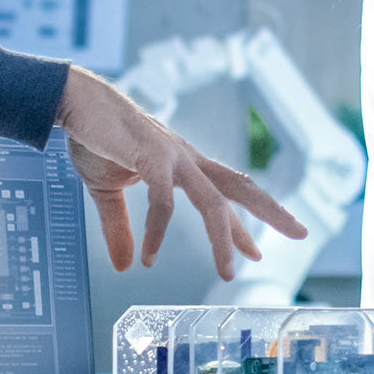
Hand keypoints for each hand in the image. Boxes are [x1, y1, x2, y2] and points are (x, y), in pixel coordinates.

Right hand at [56, 66, 306, 280]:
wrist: (73, 101)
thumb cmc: (94, 137)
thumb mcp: (107, 190)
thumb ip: (119, 228)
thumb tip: (125, 266)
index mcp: (182, 164)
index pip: (222, 197)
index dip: (240, 226)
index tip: (257, 250)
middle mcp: (186, 159)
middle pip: (240, 187)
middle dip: (271, 211)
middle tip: (301, 232)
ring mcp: (173, 156)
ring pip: (213, 200)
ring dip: (224, 238)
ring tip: (227, 272)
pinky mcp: (152, 157)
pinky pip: (163, 202)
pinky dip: (158, 232)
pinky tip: (150, 257)